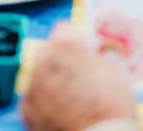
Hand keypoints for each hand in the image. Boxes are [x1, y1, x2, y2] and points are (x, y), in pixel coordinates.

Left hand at [21, 24, 136, 130]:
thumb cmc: (111, 109)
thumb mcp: (115, 71)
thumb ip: (97, 57)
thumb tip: (94, 56)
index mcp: (66, 46)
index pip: (64, 30)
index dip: (75, 40)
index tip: (81, 50)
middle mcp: (44, 61)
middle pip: (48, 51)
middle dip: (59, 60)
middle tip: (77, 76)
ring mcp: (33, 87)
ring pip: (38, 75)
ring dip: (50, 82)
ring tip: (71, 98)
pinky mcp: (26, 111)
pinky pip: (33, 100)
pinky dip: (43, 104)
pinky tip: (61, 112)